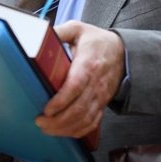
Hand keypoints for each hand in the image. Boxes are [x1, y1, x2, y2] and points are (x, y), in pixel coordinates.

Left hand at [35, 21, 124, 137]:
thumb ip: (60, 31)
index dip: (61, 100)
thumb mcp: (78, 29)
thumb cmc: (96, 41)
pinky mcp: (102, 104)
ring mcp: (100, 96)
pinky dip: (77, 131)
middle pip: (79, 108)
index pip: (76, 85)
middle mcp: (96, 83)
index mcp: (88, 63)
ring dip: (65, 128)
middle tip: (40, 122)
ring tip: (46, 128)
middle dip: (58, 120)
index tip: (46, 109)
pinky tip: (63, 131)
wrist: (123, 51)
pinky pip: (92, 123)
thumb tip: (37, 35)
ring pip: (85, 119)